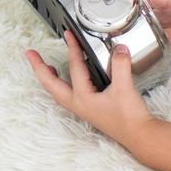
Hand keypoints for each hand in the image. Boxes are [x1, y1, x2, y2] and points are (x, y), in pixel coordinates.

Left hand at [25, 29, 153, 147]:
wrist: (139, 135)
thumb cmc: (129, 117)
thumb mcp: (124, 88)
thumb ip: (121, 65)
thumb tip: (118, 48)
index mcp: (82, 97)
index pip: (74, 67)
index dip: (72, 48)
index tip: (69, 34)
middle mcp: (78, 103)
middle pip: (51, 84)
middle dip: (39, 68)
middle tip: (31, 54)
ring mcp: (83, 107)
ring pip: (58, 91)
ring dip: (50, 78)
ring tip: (46, 67)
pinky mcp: (91, 109)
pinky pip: (70, 93)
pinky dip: (64, 84)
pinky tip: (71, 79)